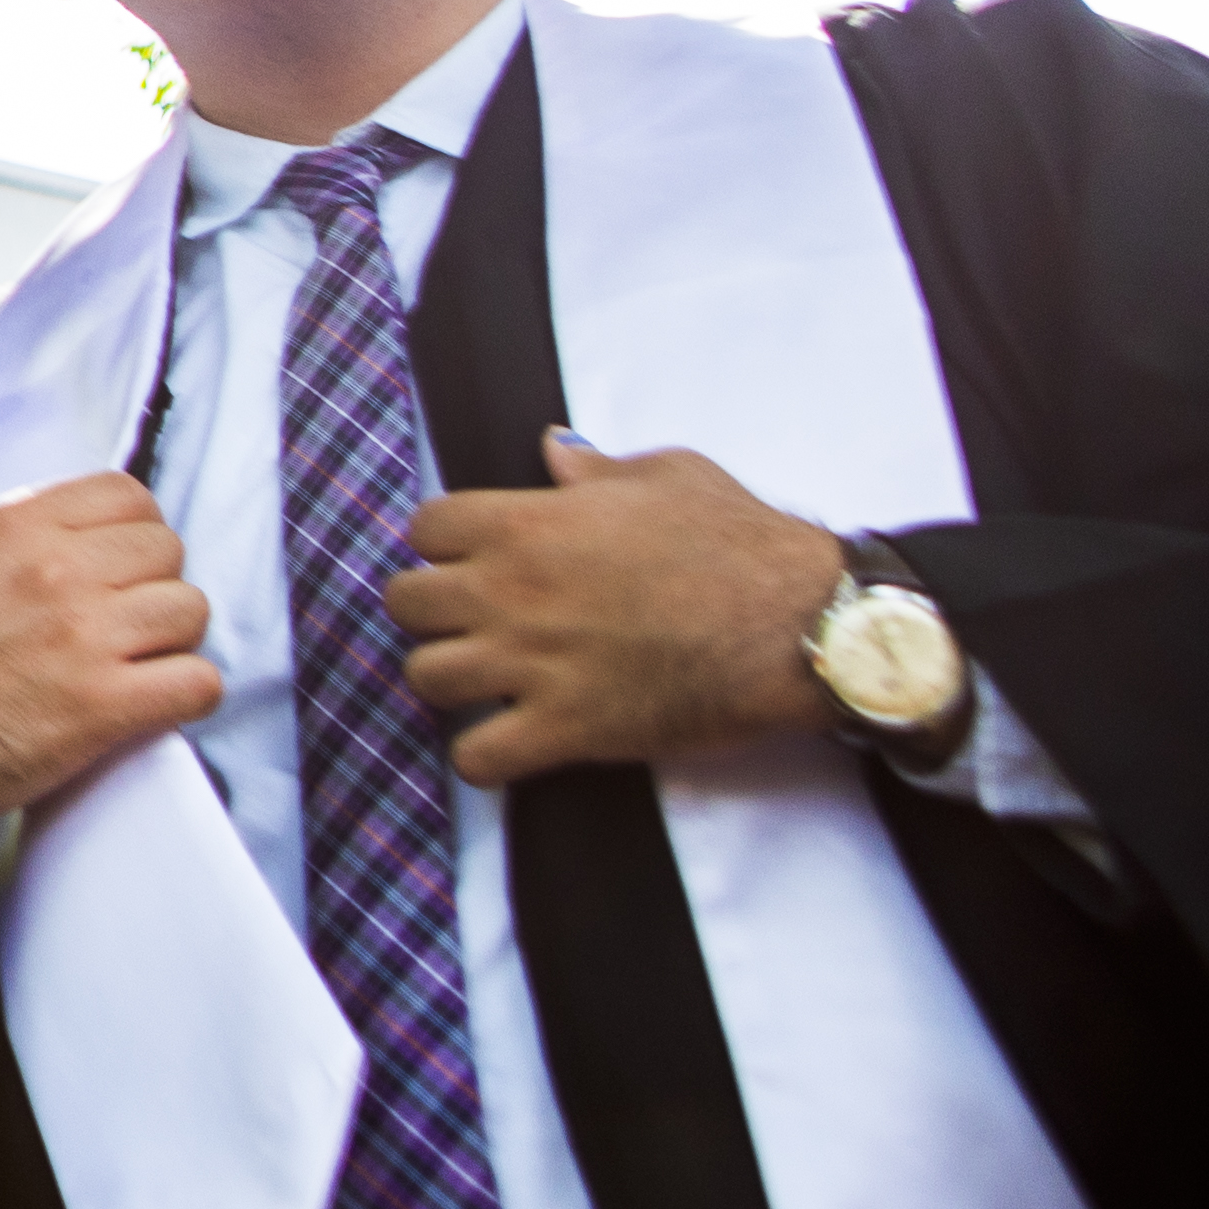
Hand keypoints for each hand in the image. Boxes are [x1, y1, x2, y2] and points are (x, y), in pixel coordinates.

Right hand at [0, 473, 222, 990]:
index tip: (121, 568)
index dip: (135, 534)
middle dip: (155, 586)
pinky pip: (199, 682)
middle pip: (168, 550)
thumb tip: (99, 535)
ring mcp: (81, 637)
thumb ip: (27, 539)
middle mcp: (53, 570)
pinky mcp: (102, 706)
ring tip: (136, 665)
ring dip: (174, 641)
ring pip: (191, 610)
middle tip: (125, 624)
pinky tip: (152, 703)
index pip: (129, 494)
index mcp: (14, 526)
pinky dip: (187, 695)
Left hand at [389, 436, 844, 785]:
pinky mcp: (567, 729)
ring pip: (425, 677)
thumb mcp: (670, 475)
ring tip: (483, 682)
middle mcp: (512, 591)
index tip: (468, 557)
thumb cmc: (743, 543)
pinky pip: (478, 758)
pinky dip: (480, 759)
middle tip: (468, 620)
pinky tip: (506, 745)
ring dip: (447, 680)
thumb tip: (554, 449)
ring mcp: (533, 663)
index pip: (425, 527)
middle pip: (405, 602)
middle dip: (429, 612)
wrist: (802, 624)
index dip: (441, 543)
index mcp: (526, 523)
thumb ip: (596, 468)